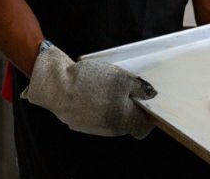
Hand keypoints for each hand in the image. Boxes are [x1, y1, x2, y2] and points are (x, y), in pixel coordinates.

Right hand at [21, 42, 156, 138]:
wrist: (57, 87)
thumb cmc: (92, 81)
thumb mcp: (121, 78)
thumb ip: (140, 88)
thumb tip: (152, 95)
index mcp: (124, 121)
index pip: (144, 126)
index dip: (148, 114)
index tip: (145, 100)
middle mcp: (111, 129)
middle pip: (128, 121)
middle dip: (130, 107)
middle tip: (126, 88)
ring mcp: (95, 128)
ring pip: (113, 119)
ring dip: (114, 106)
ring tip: (107, 89)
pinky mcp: (81, 123)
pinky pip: (98, 117)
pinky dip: (99, 107)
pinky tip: (93, 93)